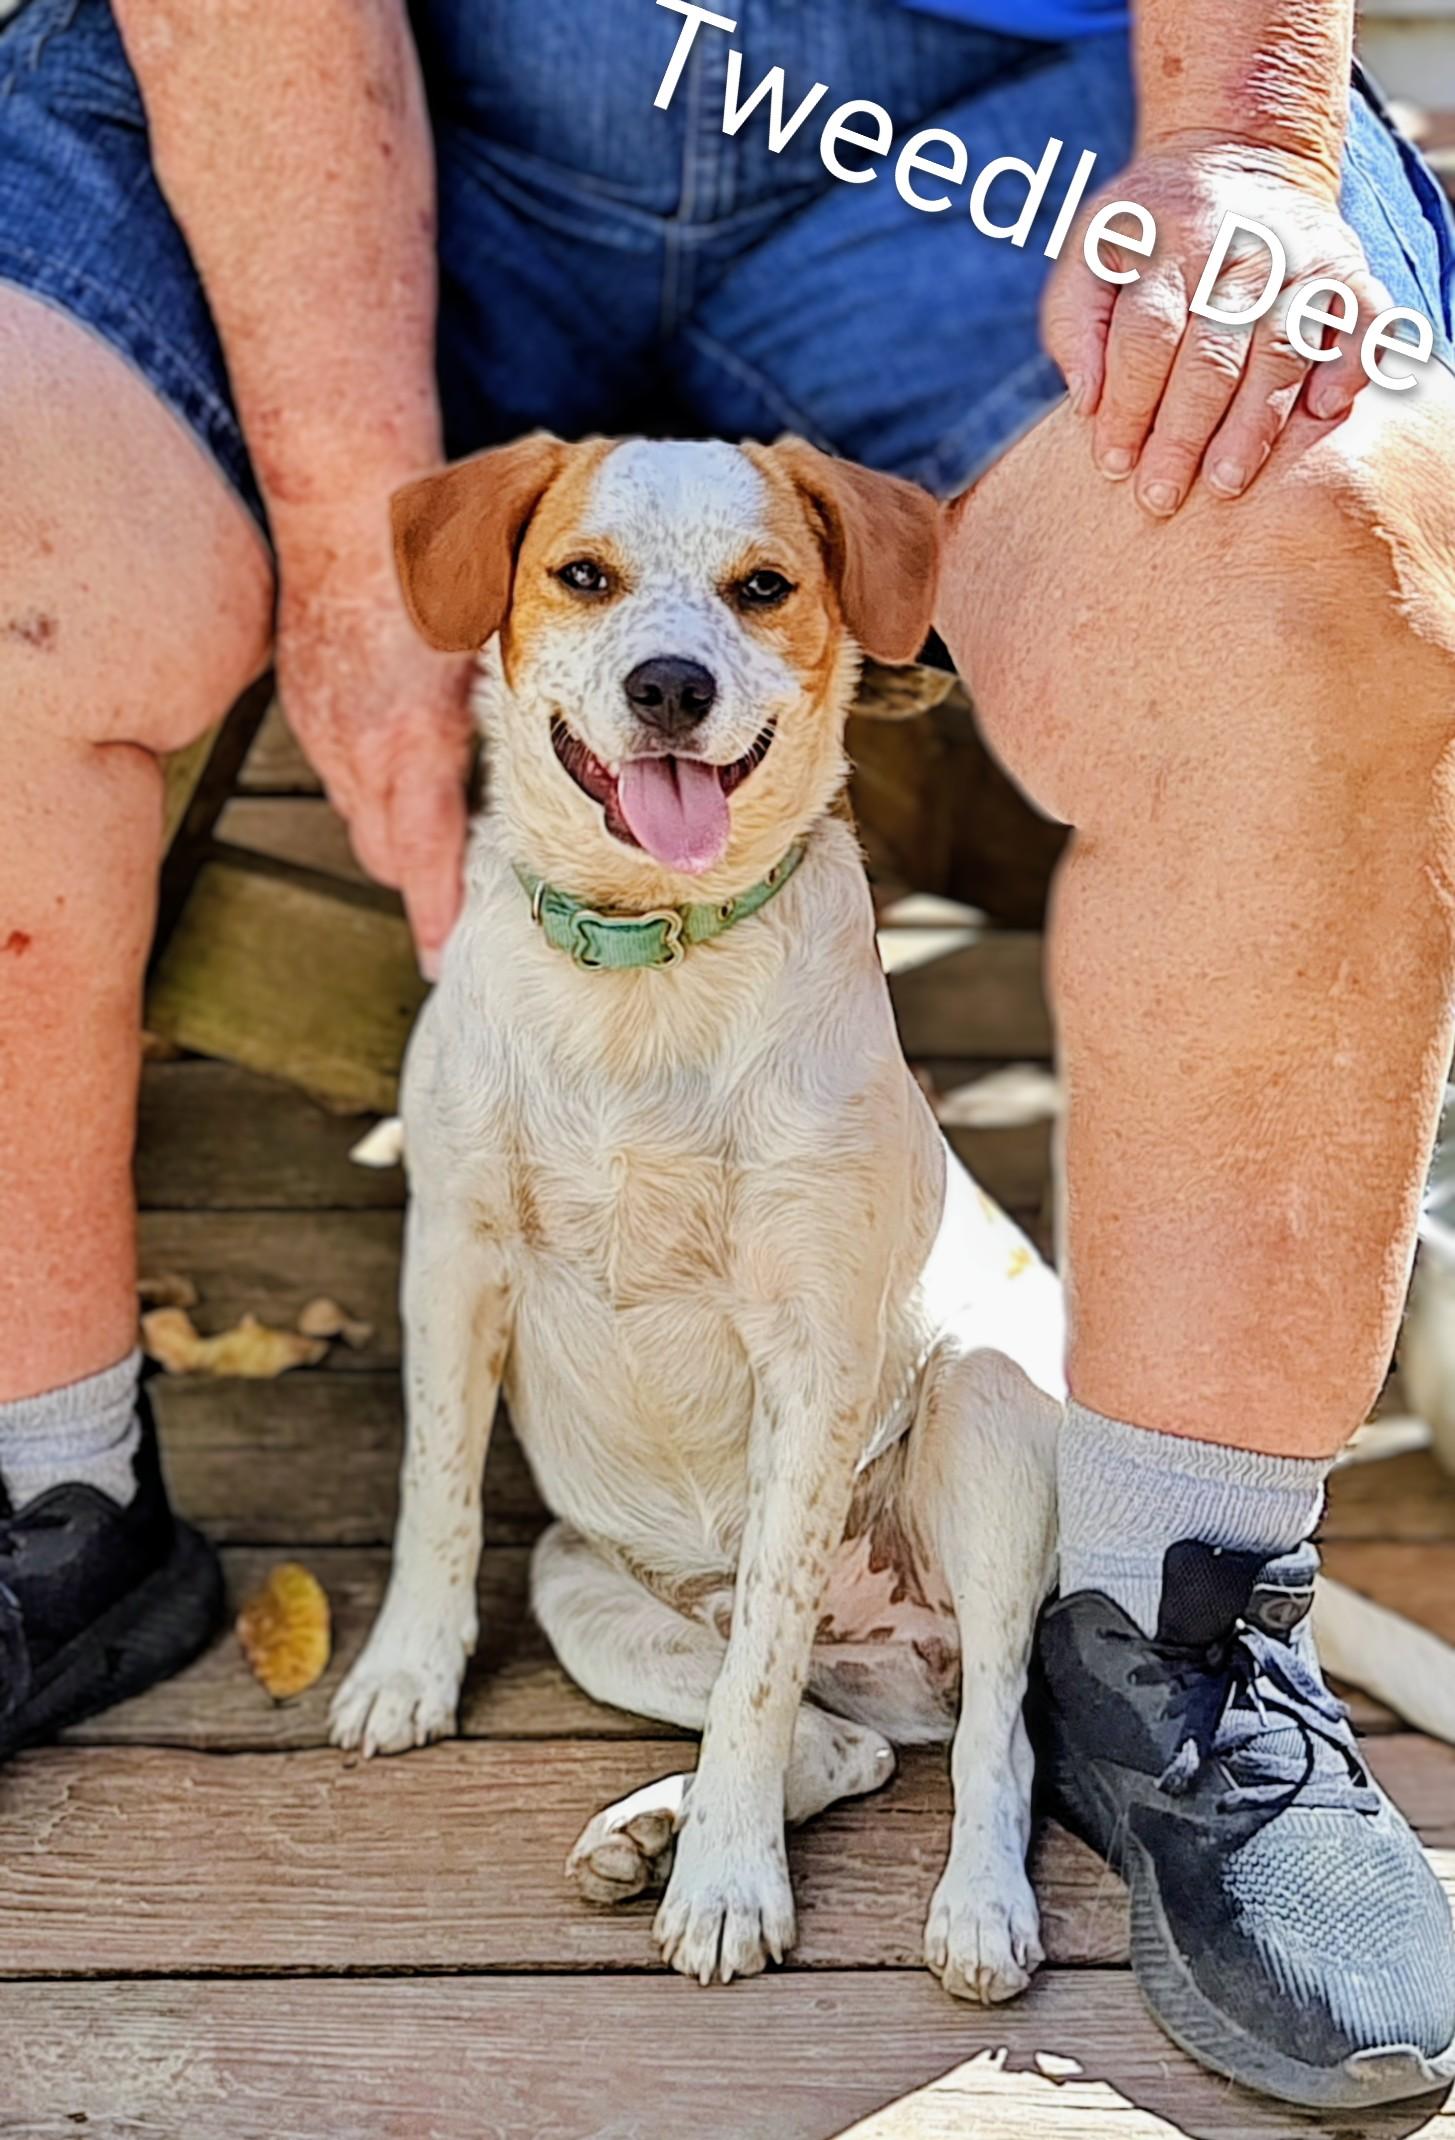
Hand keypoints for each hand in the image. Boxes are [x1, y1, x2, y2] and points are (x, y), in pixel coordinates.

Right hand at [274, 534, 473, 977]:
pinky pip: (341, 772)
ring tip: (436, 835)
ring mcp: (325, 732)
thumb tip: (575, 750)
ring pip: (363, 815)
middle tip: (458, 899)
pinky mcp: (305, 709)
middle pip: (388, 854)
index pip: (422, 860)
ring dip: (398, 830)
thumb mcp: (491, 654)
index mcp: (414, 744)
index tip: (447, 963)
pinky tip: (397, 761)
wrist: (345, 515)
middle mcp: (361, 751)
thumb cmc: (437, 576)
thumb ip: (516, 716)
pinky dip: (371, 782)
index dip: (437, 915)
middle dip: (422, 878)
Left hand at [1042, 138, 1393, 515]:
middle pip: (1210, 356)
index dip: (1128, 405)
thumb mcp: (1090, 253)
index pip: (1146, 338)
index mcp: (1167, 248)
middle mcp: (1236, 253)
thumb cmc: (1149, 232)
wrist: (1238, 154)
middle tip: (1161, 497)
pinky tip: (1326, 409)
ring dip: (1254, 423)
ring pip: (1279, 352)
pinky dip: (1351, 362)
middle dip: (1182, 434)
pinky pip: (1363, 319)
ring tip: (1226, 482)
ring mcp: (1297, 261)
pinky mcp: (1345, 271)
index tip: (1113, 463)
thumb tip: (1085, 403)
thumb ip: (1075, 325)